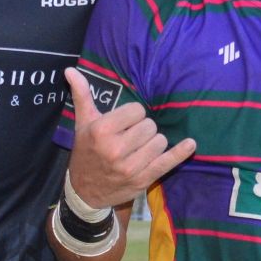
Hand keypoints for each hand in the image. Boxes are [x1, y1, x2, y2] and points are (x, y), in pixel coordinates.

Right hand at [60, 67, 194, 209]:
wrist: (84, 191)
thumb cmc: (86, 152)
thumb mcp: (82, 124)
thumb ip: (81, 95)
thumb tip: (70, 70)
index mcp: (101, 131)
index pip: (137, 110)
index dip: (132, 116)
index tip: (123, 125)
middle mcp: (115, 149)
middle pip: (150, 126)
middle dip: (143, 130)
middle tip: (130, 139)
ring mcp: (130, 166)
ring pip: (160, 141)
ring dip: (153, 143)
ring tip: (139, 150)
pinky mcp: (142, 179)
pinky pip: (167, 161)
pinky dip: (181, 152)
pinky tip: (190, 144)